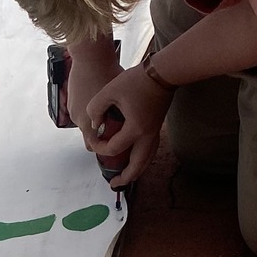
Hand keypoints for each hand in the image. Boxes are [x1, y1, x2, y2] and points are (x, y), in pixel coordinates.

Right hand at [66, 40, 122, 142]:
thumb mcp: (119, 99)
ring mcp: (71, 109)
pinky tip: (96, 97)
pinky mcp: (69, 99)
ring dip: (92, 119)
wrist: (90, 55)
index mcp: (88, 123)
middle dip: (99, 131)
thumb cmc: (107, 73)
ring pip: (84, 120)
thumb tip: (128, 126)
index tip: (112, 141)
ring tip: (105, 107)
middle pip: (88, 133)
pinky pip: (79, 109)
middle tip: (112, 123)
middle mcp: (77, 119)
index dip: (103, 145)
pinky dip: (86, 107)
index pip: (93, 145)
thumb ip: (120, 117)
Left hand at [84, 64, 172, 188]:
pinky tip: (135, 159)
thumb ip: (96, 108)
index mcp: (135, 129)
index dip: (100, 148)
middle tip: (114, 184)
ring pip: (147, 159)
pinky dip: (142, 159)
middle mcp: (147, 135)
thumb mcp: (109, 91)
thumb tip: (94, 125)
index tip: (94, 140)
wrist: (163, 72)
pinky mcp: (157, 127)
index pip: (114, 148)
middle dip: (125, 177)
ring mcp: (154, 132)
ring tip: (126, 177)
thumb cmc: (136, 80)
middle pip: (137, 165)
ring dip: (136, 171)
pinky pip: (150, 151)